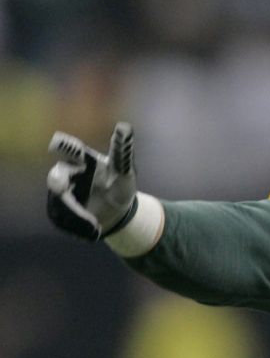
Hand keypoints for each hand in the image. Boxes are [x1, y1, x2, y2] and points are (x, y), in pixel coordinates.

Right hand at [46, 123, 136, 240]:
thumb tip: (125, 126)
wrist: (118, 212)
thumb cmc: (121, 185)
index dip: (63, 146)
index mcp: (83, 159)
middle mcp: (68, 173)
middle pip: (56, 176)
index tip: (57, 143)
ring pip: (58, 202)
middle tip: (62, 188)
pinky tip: (93, 231)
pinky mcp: (59, 209)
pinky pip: (61, 219)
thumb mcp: (126, 171)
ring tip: (94, 225)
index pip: (68, 148)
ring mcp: (61, 192)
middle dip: (58, 182)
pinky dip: (77, 226)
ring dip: (75, 215)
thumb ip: (122, 151)